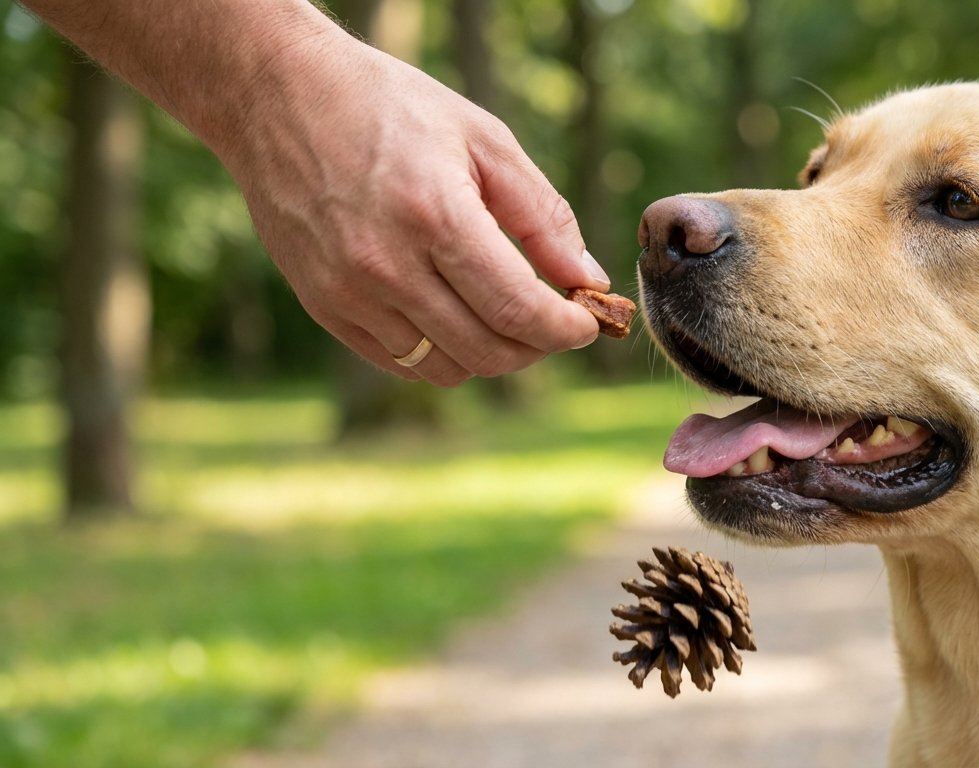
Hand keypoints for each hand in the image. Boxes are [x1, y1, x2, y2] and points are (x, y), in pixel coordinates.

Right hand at [218, 34, 607, 385]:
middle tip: (556, 322)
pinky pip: (402, 363)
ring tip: (508, 318)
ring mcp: (348, 292)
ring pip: (447, 368)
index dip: (566, 329)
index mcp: (435, 215)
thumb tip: (587, 279)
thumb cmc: (391, 109)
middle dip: (538, 346)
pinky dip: (443, 354)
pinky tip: (458, 318)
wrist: (278, 96)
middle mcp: (386, 265)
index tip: (589, 322)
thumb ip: (542, 215)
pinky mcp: (323, 306)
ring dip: (493, 355)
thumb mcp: (483, 140)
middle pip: (487, 350)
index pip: (518, 309)